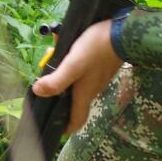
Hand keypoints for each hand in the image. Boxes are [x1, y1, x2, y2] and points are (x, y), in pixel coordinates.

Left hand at [32, 20, 122, 135]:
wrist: (124, 32)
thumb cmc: (97, 49)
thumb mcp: (73, 64)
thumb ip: (57, 80)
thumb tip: (37, 92)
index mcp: (85, 94)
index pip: (76, 121)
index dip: (65, 128)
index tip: (52, 124)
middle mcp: (93, 90)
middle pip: (75, 103)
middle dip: (59, 98)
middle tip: (45, 85)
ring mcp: (99, 78)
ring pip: (79, 86)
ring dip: (66, 80)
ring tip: (54, 64)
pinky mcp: (102, 66)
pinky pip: (85, 74)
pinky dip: (75, 69)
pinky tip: (69, 53)